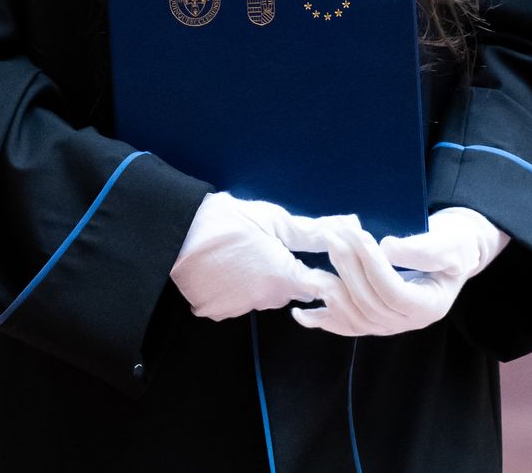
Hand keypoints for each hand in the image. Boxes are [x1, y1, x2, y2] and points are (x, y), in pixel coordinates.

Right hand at [169, 191, 334, 321]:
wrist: (179, 229)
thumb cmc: (232, 220)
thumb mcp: (277, 221)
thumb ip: (315, 232)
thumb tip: (351, 227)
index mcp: (283, 279)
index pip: (318, 287)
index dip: (317, 271)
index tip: (308, 256)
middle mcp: (263, 301)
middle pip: (288, 291)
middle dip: (285, 272)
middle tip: (268, 245)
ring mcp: (236, 309)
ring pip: (261, 296)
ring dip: (259, 280)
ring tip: (242, 252)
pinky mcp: (214, 312)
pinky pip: (235, 301)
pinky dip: (234, 288)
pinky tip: (224, 267)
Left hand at [290, 208, 508, 338]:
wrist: (453, 251)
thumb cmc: (455, 244)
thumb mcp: (450, 243)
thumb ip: (424, 249)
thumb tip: (387, 249)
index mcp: (430, 307)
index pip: (395, 293)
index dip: (374, 266)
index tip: (360, 237)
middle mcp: (408, 323)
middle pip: (370, 303)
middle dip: (350, 268)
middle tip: (334, 236)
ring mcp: (389, 325)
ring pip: (354, 317)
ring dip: (333, 286)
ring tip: (324, 254)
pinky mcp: (373, 319)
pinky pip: (345, 325)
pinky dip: (322, 320)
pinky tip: (301, 312)